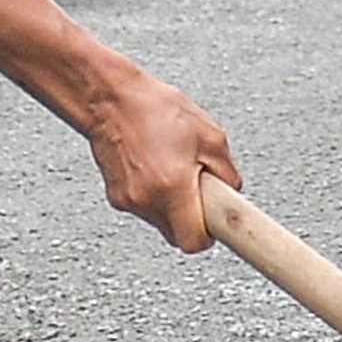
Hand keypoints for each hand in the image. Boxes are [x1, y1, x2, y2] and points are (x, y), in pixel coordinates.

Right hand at [82, 65, 240, 250]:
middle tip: (198, 193)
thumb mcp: (209, 134)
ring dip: (173, 206)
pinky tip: (155, 168)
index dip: (208, 236)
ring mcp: (128, 201)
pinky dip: (155, 196)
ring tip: (174, 170)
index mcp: (172, 186)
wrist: (110, 100)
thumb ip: (226, 171)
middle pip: (177, 235)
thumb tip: (231, 191)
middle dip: (192, 220)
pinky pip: (145, 208)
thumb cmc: (156, 110)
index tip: (215, 225)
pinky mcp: (116, 197)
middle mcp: (147, 200)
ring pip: (161, 222)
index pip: (193, 241)